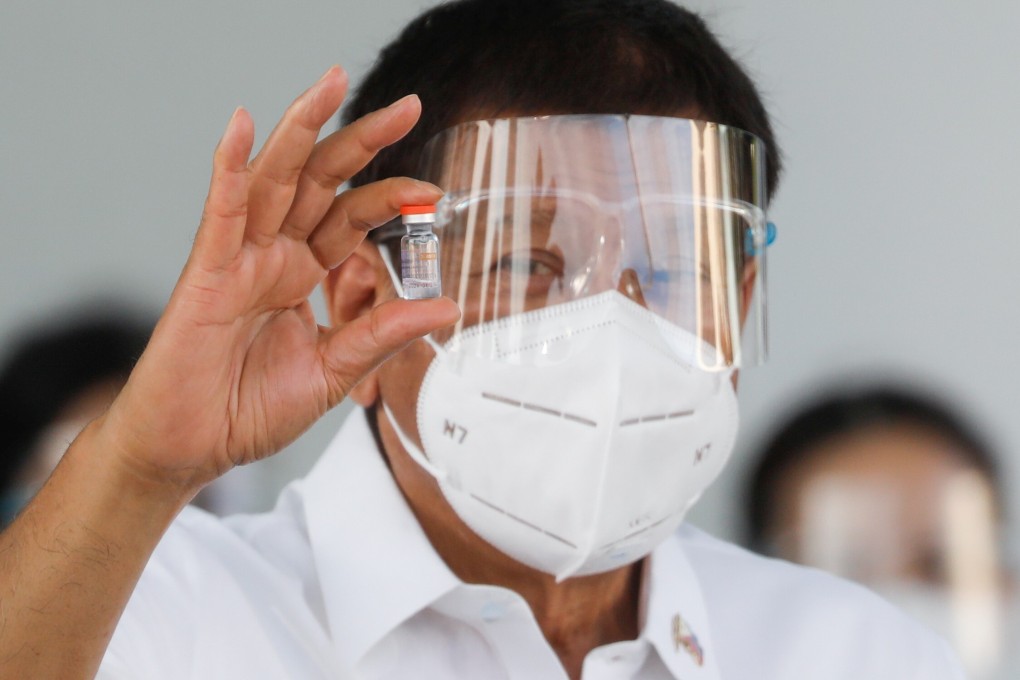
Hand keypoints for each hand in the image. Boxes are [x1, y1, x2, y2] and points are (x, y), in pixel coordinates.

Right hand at [97, 66, 457, 491]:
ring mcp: (240, 258)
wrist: (195, 447)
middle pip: (320, 182)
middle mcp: (274, 255)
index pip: (352, 217)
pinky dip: (229, 168)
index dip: (391, 197)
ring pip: (273, 180)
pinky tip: (243, 125)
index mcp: (303, 273)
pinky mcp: (207, 273)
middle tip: (408, 107)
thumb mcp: (336, 371)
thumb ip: (384, 335)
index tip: (434, 190)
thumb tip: (446, 307)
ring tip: (330, 84)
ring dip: (300, 130)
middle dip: (362, 140)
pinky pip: (220, 213)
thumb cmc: (251, 409)